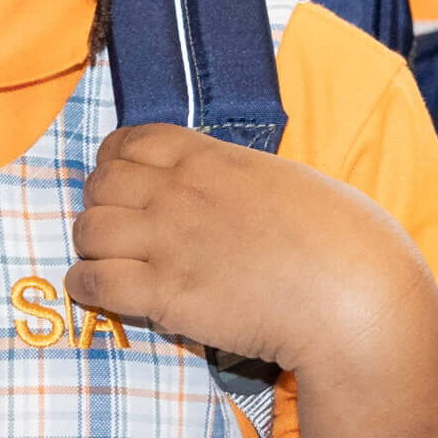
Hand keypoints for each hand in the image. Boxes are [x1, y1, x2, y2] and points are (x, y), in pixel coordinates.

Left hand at [68, 124, 437, 375]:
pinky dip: (84, 286)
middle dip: (99, 201)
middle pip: (101, 182)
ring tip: (103, 260)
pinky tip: (93, 293)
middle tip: (112, 225)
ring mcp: (167, 242)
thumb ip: (245, 181)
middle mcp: (179, 192)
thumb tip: (236, 194)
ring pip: (88, 230)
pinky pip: (94, 282)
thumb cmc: (344, 241)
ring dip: (89, 244)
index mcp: (211, 158)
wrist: (353, 297)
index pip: (131, 140)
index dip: (115, 159)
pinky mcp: (164, 294)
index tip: (120, 180)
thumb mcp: (290, 183)